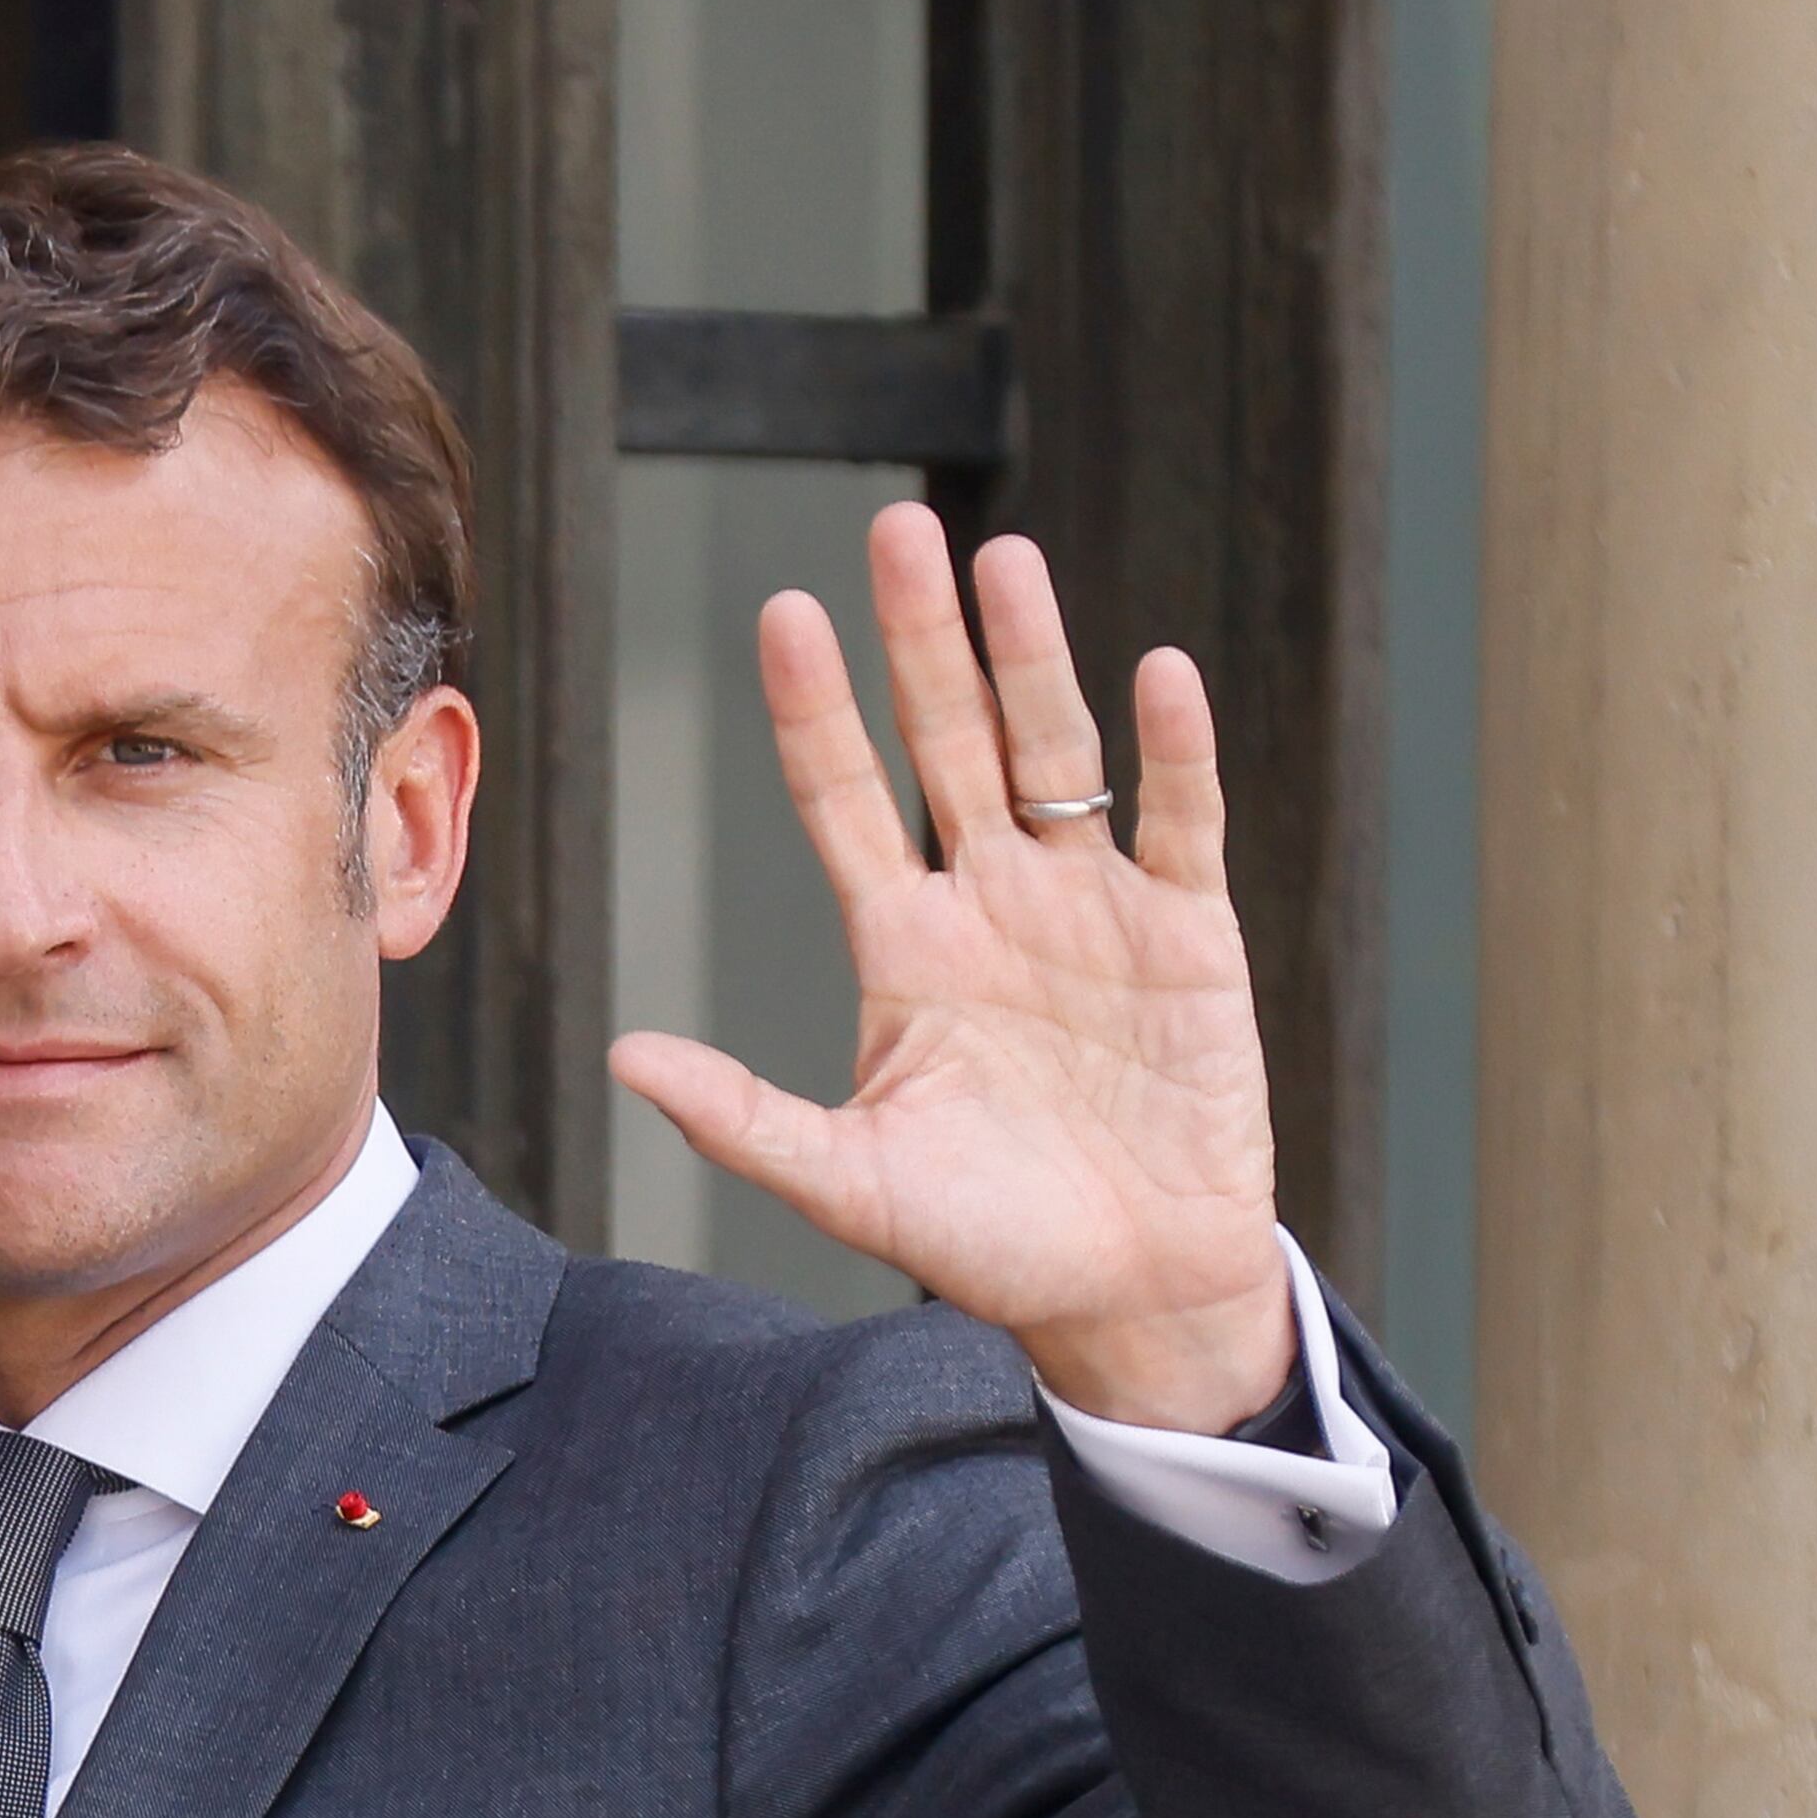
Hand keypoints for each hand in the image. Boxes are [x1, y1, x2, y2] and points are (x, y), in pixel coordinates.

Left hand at [608, 503, 1293, 1430]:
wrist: (1125, 1291)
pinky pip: (1178, 822)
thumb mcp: (848, 1181)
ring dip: (1032, 660)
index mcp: (904, 945)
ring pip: (1055, 753)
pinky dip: (1171, 752)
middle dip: (922, 640)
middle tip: (898, 527)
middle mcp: (992, 901)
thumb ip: (741, 1116)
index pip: (845, 799)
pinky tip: (1153, 672)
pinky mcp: (1190, 934)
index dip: (818, 711)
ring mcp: (1091, 907)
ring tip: (1003, 564)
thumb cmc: (985, 1241)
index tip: (782, 614)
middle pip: (948, 741)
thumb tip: (626, 1056)